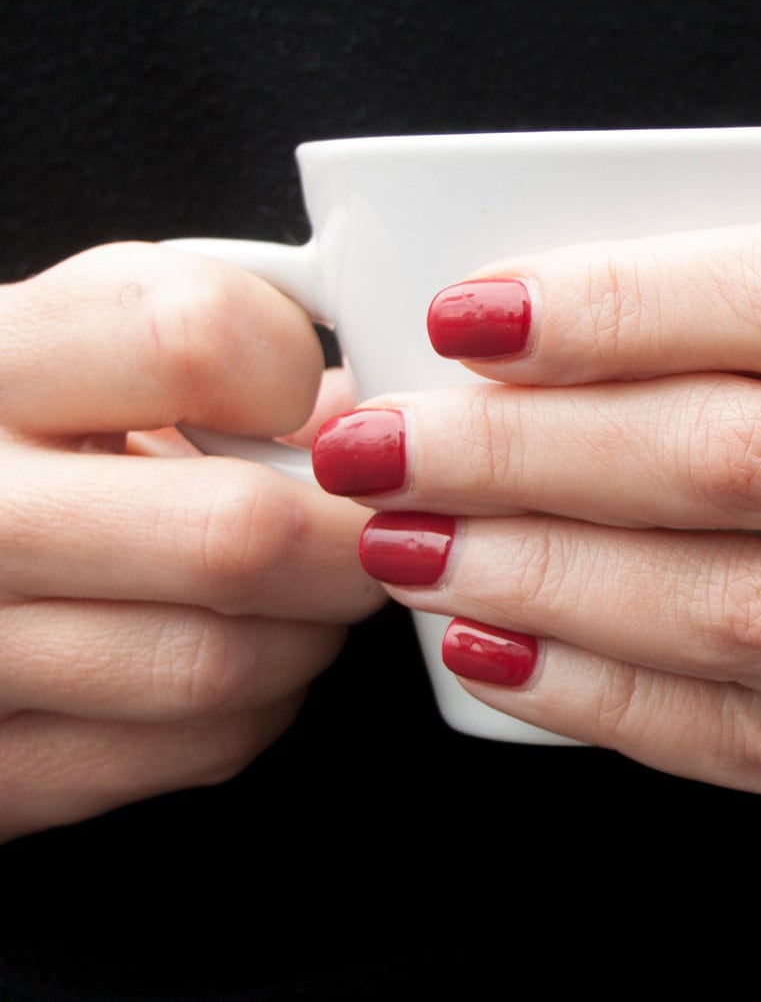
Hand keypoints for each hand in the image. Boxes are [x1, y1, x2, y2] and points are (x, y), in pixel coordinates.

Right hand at [0, 244, 384, 841]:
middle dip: (343, 531)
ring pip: (231, 661)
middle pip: (241, 532)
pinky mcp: (8, 775)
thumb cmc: (9, 449)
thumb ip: (203, 350)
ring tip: (289, 585)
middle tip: (361, 520)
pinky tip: (222, 647)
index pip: (196, 338)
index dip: (289, 369)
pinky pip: (207, 746)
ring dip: (307, 625)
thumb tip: (372, 407)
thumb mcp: (66, 355)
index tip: (298, 397)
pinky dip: (258, 702)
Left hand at [314, 223, 760, 915]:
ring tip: (409, 550)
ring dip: (546, 577)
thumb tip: (575, 352)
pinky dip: (611, 699)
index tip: (473, 311)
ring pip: (736, 609)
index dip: (629, 298)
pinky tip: (502, 660)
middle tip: (385, 441)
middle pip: (747, 456)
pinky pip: (756, 737)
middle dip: (535, 448)